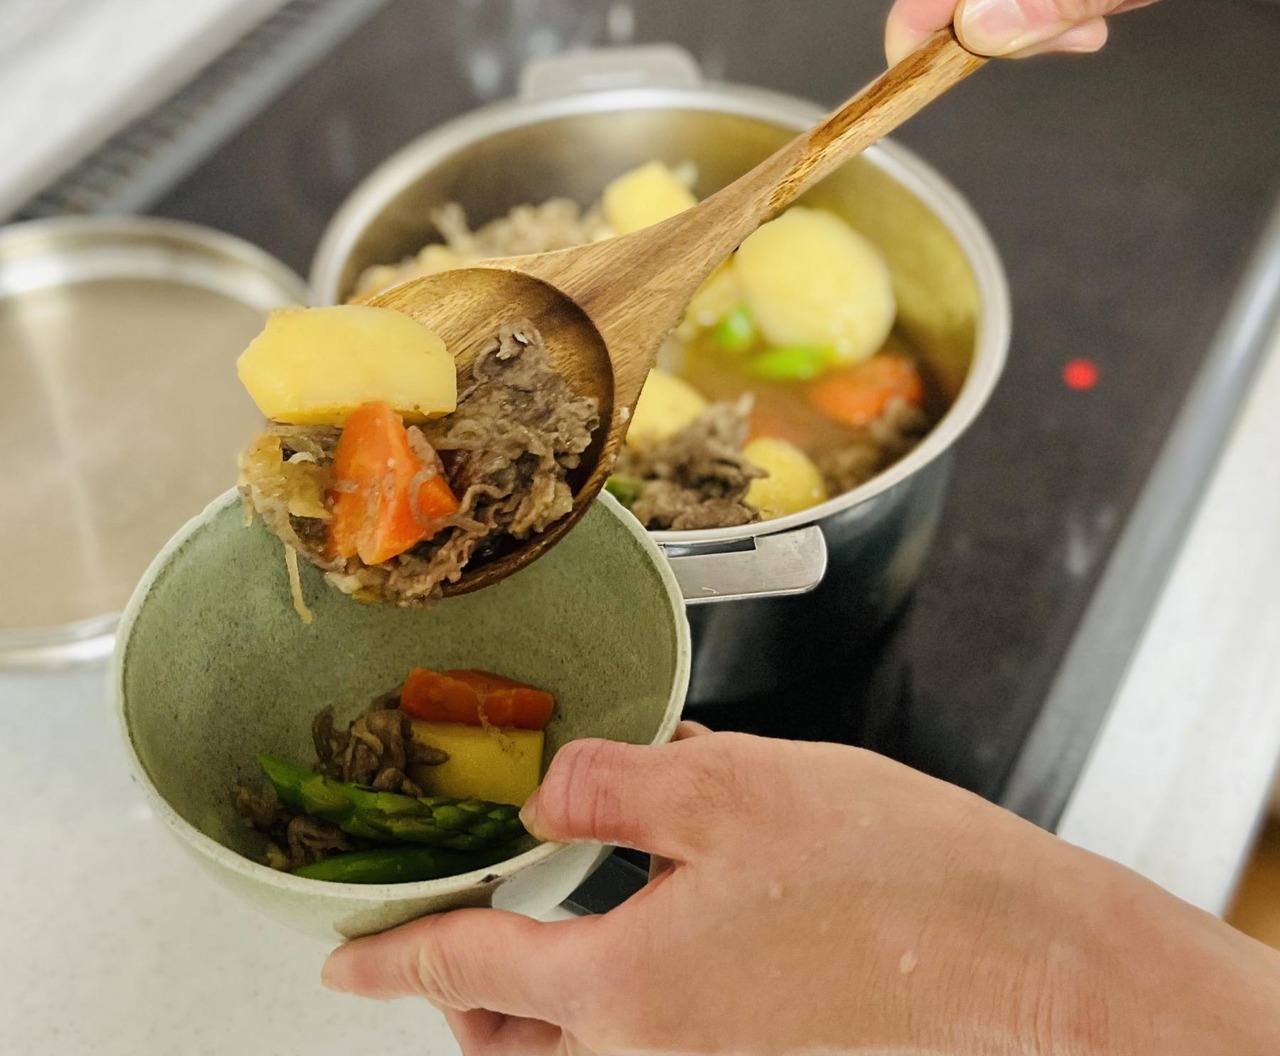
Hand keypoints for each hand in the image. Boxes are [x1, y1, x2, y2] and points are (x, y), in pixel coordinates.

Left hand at [321, 727, 1279, 1053]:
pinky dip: (625, 1000)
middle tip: (448, 942)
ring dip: (542, 1012)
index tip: (341, 968)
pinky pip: (659, 1041)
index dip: (392, 961)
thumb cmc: (896, 878)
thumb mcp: (734, 788)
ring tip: (543, 942)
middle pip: (517, 1044)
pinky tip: (665, 924)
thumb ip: (614, 788)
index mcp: (629, 987)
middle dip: (463, 1001)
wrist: (1029, 973)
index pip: (468, 973)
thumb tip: (543, 792)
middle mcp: (660, 1052)